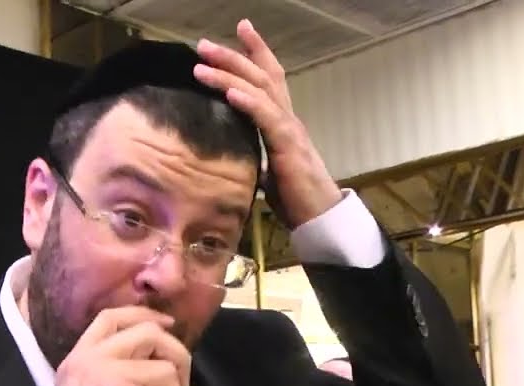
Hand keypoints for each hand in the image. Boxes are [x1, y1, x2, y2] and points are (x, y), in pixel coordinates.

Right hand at [41, 306, 190, 385]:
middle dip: (178, 358)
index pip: (113, 317)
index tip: (168, 326)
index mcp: (80, 357)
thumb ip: (108, 372)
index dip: (146, 315)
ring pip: (166, 373)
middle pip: (150, 334)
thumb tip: (155, 363)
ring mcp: (108, 376)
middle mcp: (92, 360)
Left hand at [193, 19, 341, 228]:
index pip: (270, 77)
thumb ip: (253, 153)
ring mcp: (290, 129)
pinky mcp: (289, 146)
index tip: (241, 28)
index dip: (256, 51)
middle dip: (232, 56)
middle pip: (261, 75)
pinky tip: (230, 92)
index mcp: (282, 122)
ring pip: (260, 90)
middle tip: (203, 44)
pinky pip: (266, 118)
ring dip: (229, 74)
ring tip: (202, 65)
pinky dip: (248, 102)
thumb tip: (232, 151)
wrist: (320, 218)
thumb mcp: (267, 170)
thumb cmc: (296, 198)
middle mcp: (288, 118)